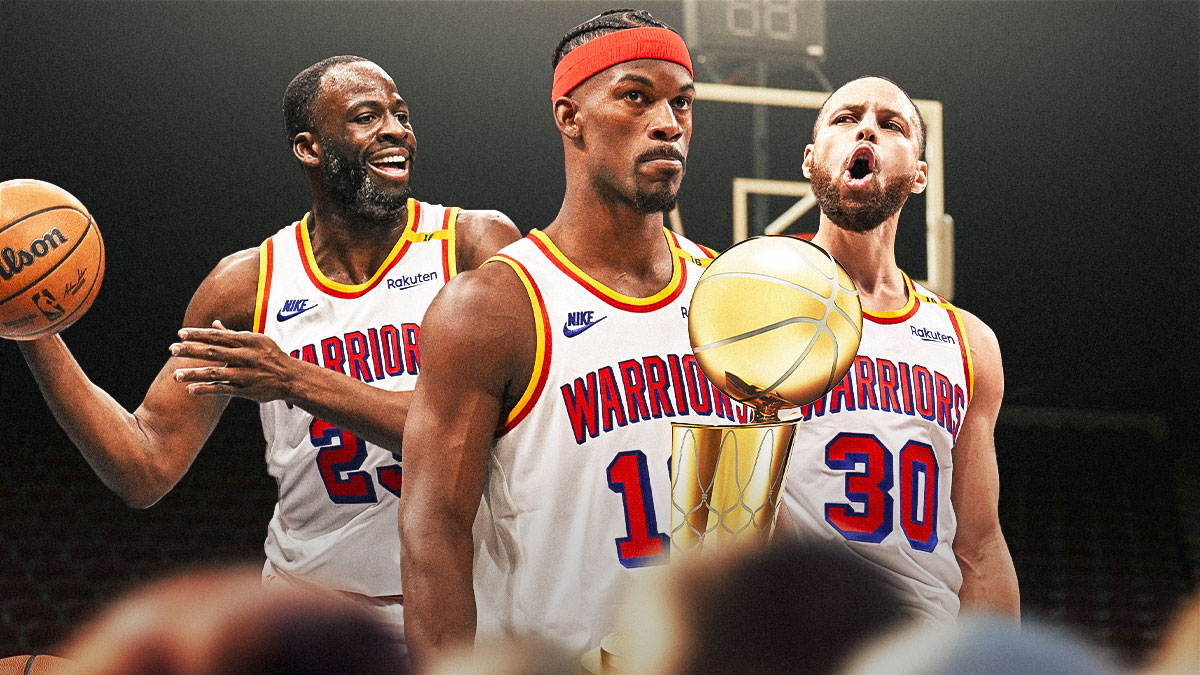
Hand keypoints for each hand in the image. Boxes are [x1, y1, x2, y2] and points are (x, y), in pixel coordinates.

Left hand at [171, 320, 294, 401]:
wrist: (291, 378)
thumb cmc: (271, 356)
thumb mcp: (257, 341)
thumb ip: (233, 334)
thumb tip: (214, 324)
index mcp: (248, 340)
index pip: (218, 336)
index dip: (198, 334)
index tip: (180, 334)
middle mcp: (246, 356)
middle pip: (214, 352)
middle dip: (192, 350)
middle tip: (172, 349)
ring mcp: (246, 373)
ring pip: (217, 373)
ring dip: (195, 373)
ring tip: (176, 375)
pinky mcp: (247, 389)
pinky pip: (224, 389)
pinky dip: (207, 389)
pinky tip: (191, 389)